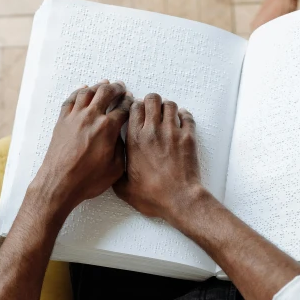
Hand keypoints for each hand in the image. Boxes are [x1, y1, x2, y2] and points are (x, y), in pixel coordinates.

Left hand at [30, 79, 132, 217]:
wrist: (60, 183)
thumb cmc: (86, 180)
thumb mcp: (115, 169)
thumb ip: (121, 149)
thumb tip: (120, 138)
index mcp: (107, 128)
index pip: (122, 108)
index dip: (129, 103)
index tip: (131, 102)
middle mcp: (91, 117)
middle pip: (106, 93)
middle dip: (116, 89)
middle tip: (121, 88)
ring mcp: (75, 117)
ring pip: (88, 92)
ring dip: (98, 86)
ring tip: (104, 85)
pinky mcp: (62, 120)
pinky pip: (71, 99)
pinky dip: (79, 92)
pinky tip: (84, 90)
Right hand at [113, 93, 203, 227]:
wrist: (179, 200)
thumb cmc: (154, 196)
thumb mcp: (124, 188)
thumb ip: (116, 171)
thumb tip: (112, 163)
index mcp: (135, 140)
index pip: (134, 108)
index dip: (134, 107)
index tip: (136, 112)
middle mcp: (153, 131)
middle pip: (152, 99)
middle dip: (150, 102)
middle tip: (151, 112)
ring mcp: (172, 132)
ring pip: (170, 105)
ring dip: (166, 108)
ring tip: (165, 117)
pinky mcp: (188, 137)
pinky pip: (187, 116)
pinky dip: (183, 115)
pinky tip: (180, 120)